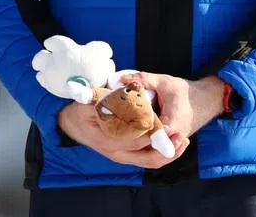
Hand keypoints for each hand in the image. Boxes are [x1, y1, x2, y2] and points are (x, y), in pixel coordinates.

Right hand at [57, 101, 188, 168]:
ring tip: (183, 139)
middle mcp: (117, 154)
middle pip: (148, 155)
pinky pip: (150, 159)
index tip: (164, 122)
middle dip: (166, 145)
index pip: (135, 138)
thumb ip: (97, 99)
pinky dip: (164, 152)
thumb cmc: (80, 112)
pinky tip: (176, 142)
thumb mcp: (85, 103)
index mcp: (107, 142)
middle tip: (179, 133)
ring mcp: (123, 157)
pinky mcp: (129, 155)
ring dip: (169, 152)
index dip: (151, 130)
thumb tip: (111, 94)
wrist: (73, 125)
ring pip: (152, 161)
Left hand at [123, 72, 223, 138]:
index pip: (146, 134)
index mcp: (171, 126)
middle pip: (146, 143)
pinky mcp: (172, 140)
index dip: (131, 128)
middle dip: (131, 134)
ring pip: (151, 146)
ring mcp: (172, 141)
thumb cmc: (187, 91)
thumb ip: (143, 80)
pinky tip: (133, 126)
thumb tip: (123, 78)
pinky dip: (145, 136)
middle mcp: (172, 138)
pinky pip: (156, 143)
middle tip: (116, 124)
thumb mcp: (164, 82)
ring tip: (122, 126)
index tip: (118, 120)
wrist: (208, 98)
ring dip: (137, 137)